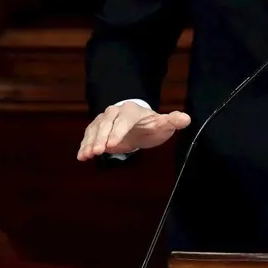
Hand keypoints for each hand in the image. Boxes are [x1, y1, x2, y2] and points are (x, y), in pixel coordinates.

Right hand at [76, 102, 190, 159]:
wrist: (139, 124)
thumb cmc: (151, 125)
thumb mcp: (163, 124)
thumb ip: (173, 121)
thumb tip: (186, 119)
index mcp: (132, 110)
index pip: (124, 119)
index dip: (118, 131)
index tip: (113, 144)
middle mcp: (115, 112)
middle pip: (106, 123)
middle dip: (101, 137)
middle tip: (98, 151)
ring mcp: (104, 120)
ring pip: (95, 129)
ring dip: (90, 142)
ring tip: (86, 155)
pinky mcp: (96, 128)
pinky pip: (89, 136)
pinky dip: (84, 145)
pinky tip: (82, 156)